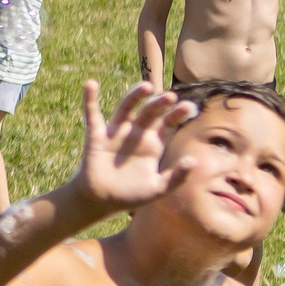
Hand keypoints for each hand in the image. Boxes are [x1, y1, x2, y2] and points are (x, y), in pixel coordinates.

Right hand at [70, 81, 199, 214]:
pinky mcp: (97, 136)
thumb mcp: (158, 189)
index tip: (189, 107)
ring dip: (135, 96)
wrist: (101, 201)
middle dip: (160, 104)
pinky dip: (90, 99)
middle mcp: (135, 134)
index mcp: (152, 145)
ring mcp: (116, 133)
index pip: (167, 124)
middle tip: (170, 97)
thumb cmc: (131, 195)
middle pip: (149, 113)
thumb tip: (194, 160)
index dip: (177, 115)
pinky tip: (91, 84)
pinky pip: (92, 115)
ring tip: (146, 86)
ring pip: (126, 108)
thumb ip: (177, 177)